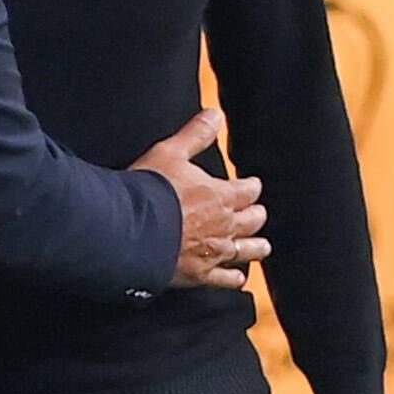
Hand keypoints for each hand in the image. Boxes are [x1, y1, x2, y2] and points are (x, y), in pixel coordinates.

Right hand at [129, 110, 266, 289]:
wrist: (131, 231)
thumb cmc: (149, 190)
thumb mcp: (171, 153)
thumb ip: (195, 135)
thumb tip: (215, 114)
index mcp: (221, 195)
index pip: (248, 190)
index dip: (251, 187)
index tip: (252, 185)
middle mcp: (224, 225)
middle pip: (251, 220)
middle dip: (256, 215)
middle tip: (258, 213)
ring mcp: (214, 252)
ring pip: (246, 251)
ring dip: (255, 246)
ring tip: (262, 246)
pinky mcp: (199, 274)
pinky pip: (224, 279)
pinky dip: (234, 278)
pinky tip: (239, 279)